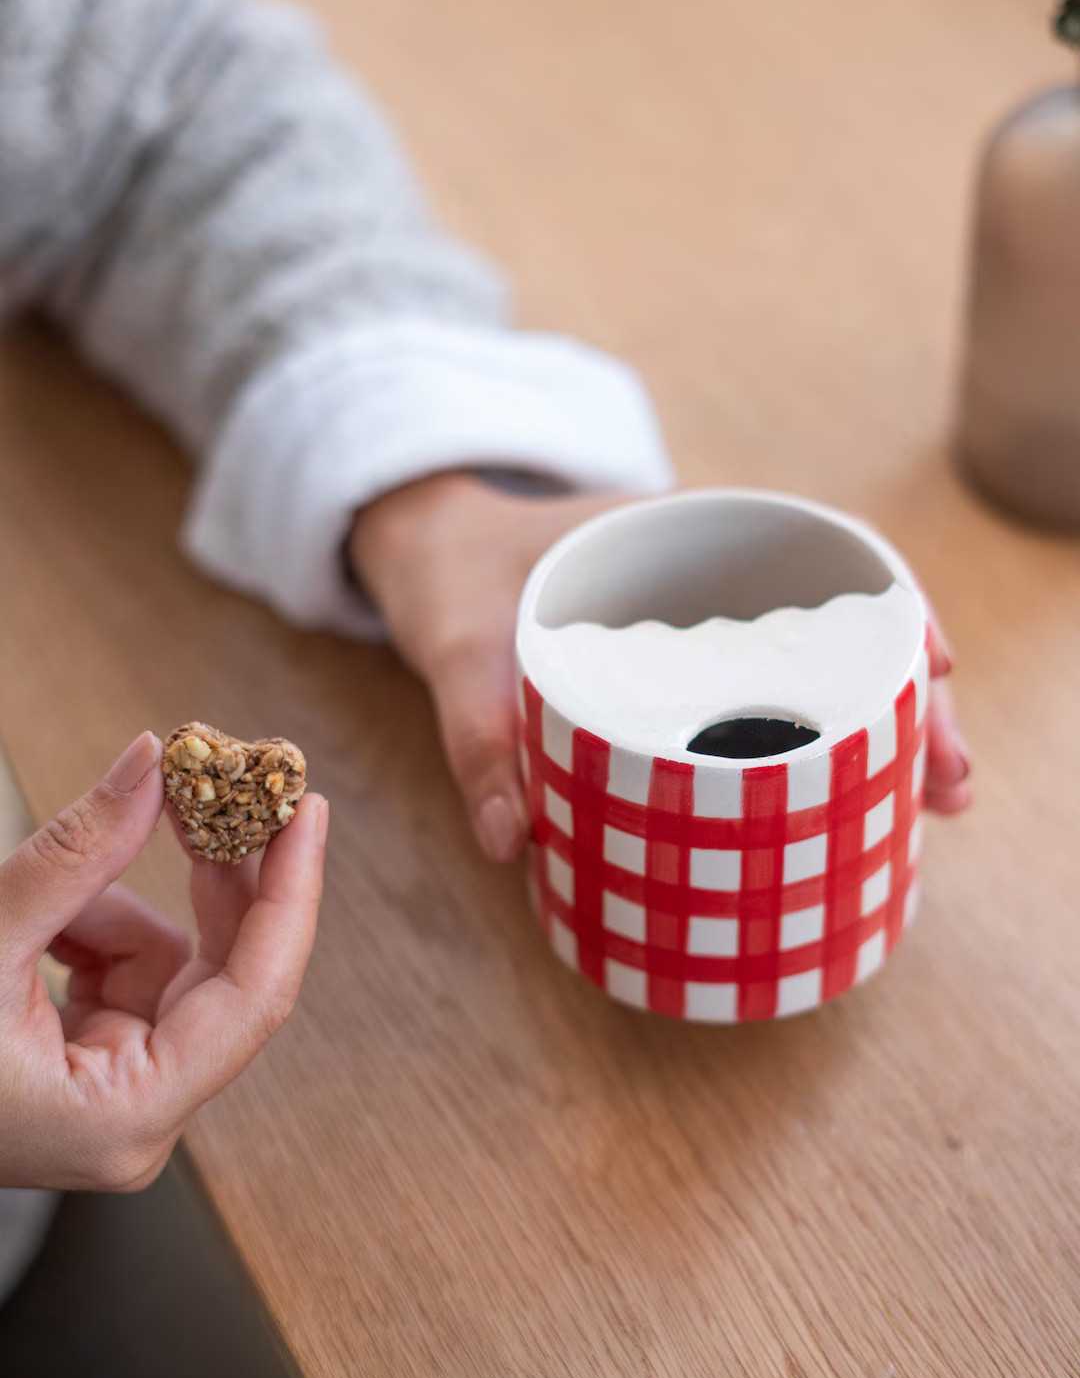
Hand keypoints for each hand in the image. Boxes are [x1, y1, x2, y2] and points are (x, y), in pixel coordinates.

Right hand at [0, 732, 327, 1190]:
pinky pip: (124, 972)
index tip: (304, 811)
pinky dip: (89, 927)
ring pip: (167, 963)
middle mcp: (137, 1119)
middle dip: (220, 876)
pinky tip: (40, 923)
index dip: (290, 895)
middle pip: (224, 975)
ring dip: (118, 906)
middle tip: (229, 784)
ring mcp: (116, 1096)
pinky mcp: (91, 1067)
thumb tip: (149, 765)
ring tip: (47, 894)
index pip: (255, 996)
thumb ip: (73, 854)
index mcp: (126, 1117)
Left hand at [350, 473, 971, 861]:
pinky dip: (806, 753)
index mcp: (675, 536)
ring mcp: (698, 632)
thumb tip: (515, 841)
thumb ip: (474, 734)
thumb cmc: (451, 577)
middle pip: (840, 629)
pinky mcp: (676, 678)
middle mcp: (705, 581)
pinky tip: (841, 810)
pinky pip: (759, 708)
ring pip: (811, 674)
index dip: (893, 610)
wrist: (420, 556)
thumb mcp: (458, 645)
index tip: (937, 669)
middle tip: (948, 783)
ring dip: (871, 735)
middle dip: (906, 700)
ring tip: (925, 806)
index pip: (819, 555)